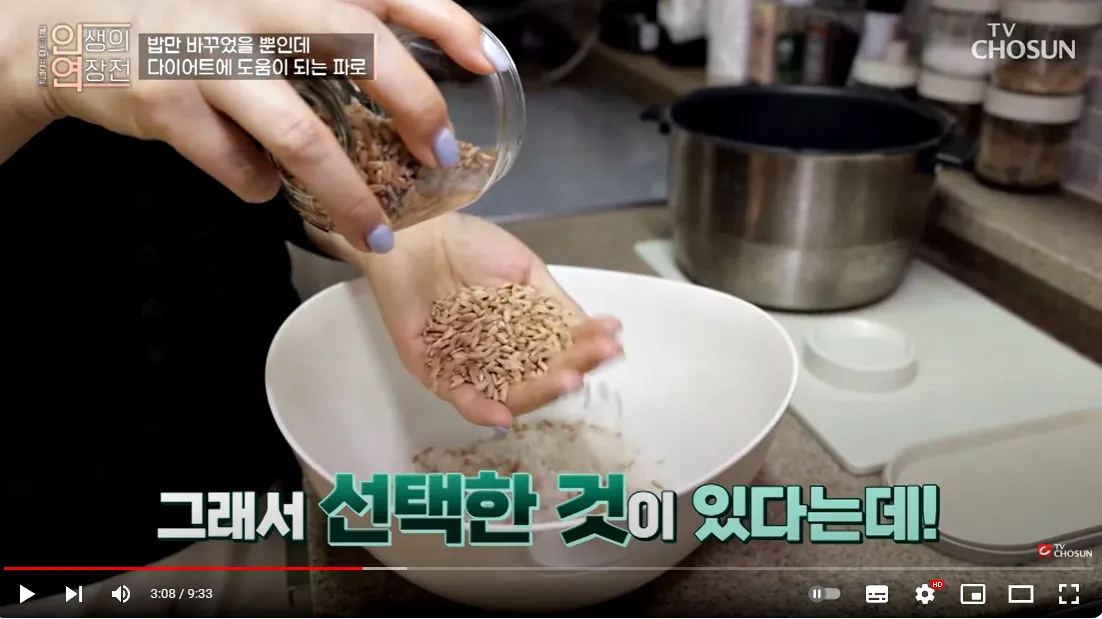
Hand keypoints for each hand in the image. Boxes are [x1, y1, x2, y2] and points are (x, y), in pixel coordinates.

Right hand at [3, 0, 506, 252]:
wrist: (66, 29)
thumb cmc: (187, 22)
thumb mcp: (258, 7)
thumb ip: (322, 31)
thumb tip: (403, 85)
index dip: (446, 20)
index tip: (487, 61)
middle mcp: (252, 4)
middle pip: (357, 47)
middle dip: (414, 108)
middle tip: (443, 156)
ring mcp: (206, 52)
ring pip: (298, 134)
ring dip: (348, 193)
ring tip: (375, 235)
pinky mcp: (164, 101)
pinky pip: (235, 167)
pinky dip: (256, 187)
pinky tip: (257, 185)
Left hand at [350, 214, 623, 426]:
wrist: (416, 232)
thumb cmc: (469, 244)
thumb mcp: (525, 270)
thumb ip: (557, 305)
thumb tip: (602, 330)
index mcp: (521, 333)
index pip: (560, 351)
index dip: (586, 350)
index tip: (613, 344)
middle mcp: (497, 354)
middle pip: (538, 378)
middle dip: (570, 371)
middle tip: (592, 363)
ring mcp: (466, 365)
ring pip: (506, 394)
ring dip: (538, 393)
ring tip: (567, 381)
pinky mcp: (431, 370)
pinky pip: (458, 396)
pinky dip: (481, 410)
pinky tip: (505, 415)